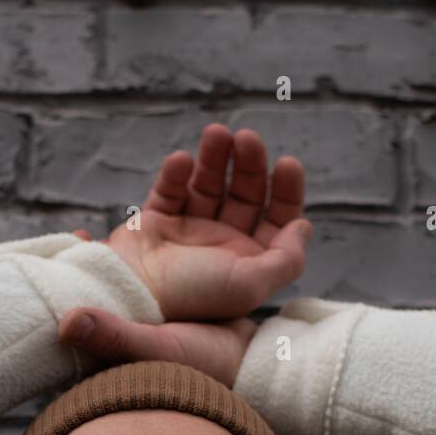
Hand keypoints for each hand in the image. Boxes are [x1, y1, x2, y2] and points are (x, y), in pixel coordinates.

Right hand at [58, 123, 311, 385]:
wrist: (132, 301)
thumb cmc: (193, 295)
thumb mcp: (250, 284)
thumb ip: (287, 259)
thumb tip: (303, 227)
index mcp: (248, 262)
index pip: (277, 219)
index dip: (287, 191)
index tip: (287, 164)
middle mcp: (221, 246)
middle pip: (245, 194)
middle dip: (250, 164)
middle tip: (247, 138)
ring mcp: (188, 233)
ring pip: (209, 185)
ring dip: (215, 157)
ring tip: (216, 133)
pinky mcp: (155, 224)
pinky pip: (169, 191)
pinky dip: (175, 174)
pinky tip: (180, 161)